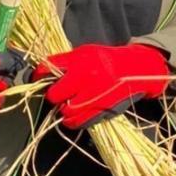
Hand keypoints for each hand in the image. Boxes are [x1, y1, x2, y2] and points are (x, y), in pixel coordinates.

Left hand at [32, 43, 169, 129]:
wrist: (137, 70)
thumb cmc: (109, 60)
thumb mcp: (87, 53)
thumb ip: (67, 62)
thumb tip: (46, 72)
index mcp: (80, 59)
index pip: (49, 67)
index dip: (39, 74)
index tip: (38, 78)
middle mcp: (85, 77)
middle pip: (54, 94)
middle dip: (54, 95)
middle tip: (58, 94)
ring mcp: (92, 95)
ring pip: (64, 110)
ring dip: (64, 109)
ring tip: (69, 104)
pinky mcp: (99, 109)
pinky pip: (76, 121)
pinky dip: (71, 121)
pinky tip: (74, 115)